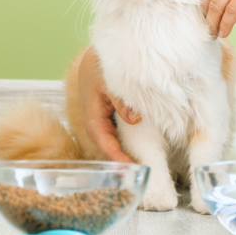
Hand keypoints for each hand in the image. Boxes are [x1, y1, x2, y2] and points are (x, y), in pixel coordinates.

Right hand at [77, 48, 140, 162]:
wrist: (95, 58)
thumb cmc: (100, 68)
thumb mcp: (110, 81)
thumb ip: (121, 100)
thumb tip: (135, 119)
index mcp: (94, 118)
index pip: (106, 143)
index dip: (118, 157)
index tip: (131, 168)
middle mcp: (97, 125)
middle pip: (110, 149)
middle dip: (123, 163)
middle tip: (141, 176)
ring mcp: (103, 123)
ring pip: (114, 144)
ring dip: (125, 155)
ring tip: (142, 170)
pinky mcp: (110, 120)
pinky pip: (117, 136)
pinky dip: (126, 145)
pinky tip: (139, 153)